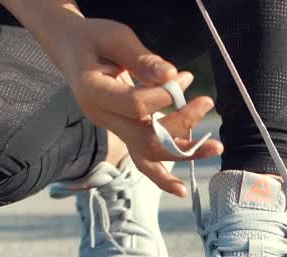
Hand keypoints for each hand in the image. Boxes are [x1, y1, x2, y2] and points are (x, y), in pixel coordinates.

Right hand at [52, 17, 223, 195]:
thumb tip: (173, 76)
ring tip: (215, 149)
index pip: (136, 105)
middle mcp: (102, 117)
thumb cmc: (93, 38)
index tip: (184, 77)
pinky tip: (180, 188)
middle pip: (146, 137)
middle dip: (181, 128)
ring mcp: (113, 128)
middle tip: (207, 104)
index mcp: (93, 93)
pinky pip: (143, 157)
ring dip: (183, 154)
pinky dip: (162, 174)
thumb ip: (142, 59)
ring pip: (147, 154)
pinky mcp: (123, 130)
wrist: (71, 48)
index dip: (165, 95)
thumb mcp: (116, 38)